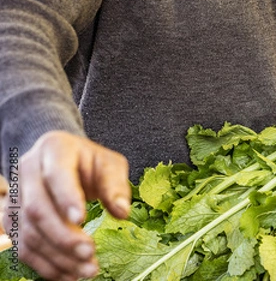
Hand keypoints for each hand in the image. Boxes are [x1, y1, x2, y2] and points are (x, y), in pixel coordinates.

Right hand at [2, 131, 130, 280]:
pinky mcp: (13, 220)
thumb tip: (122, 212)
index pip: (56, 175)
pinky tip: (70, 275)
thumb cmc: (89, 162)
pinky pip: (23, 248)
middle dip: (63, 235)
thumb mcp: (109, 163)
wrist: (61, 161)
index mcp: (54, 149)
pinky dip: (46, 265)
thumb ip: (116, 185)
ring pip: (28, 232)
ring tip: (87, 269)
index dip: (66, 198)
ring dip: (57, 256)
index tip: (82, 220)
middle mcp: (27, 171)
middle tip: (89, 252)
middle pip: (37, 208)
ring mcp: (15, 197)